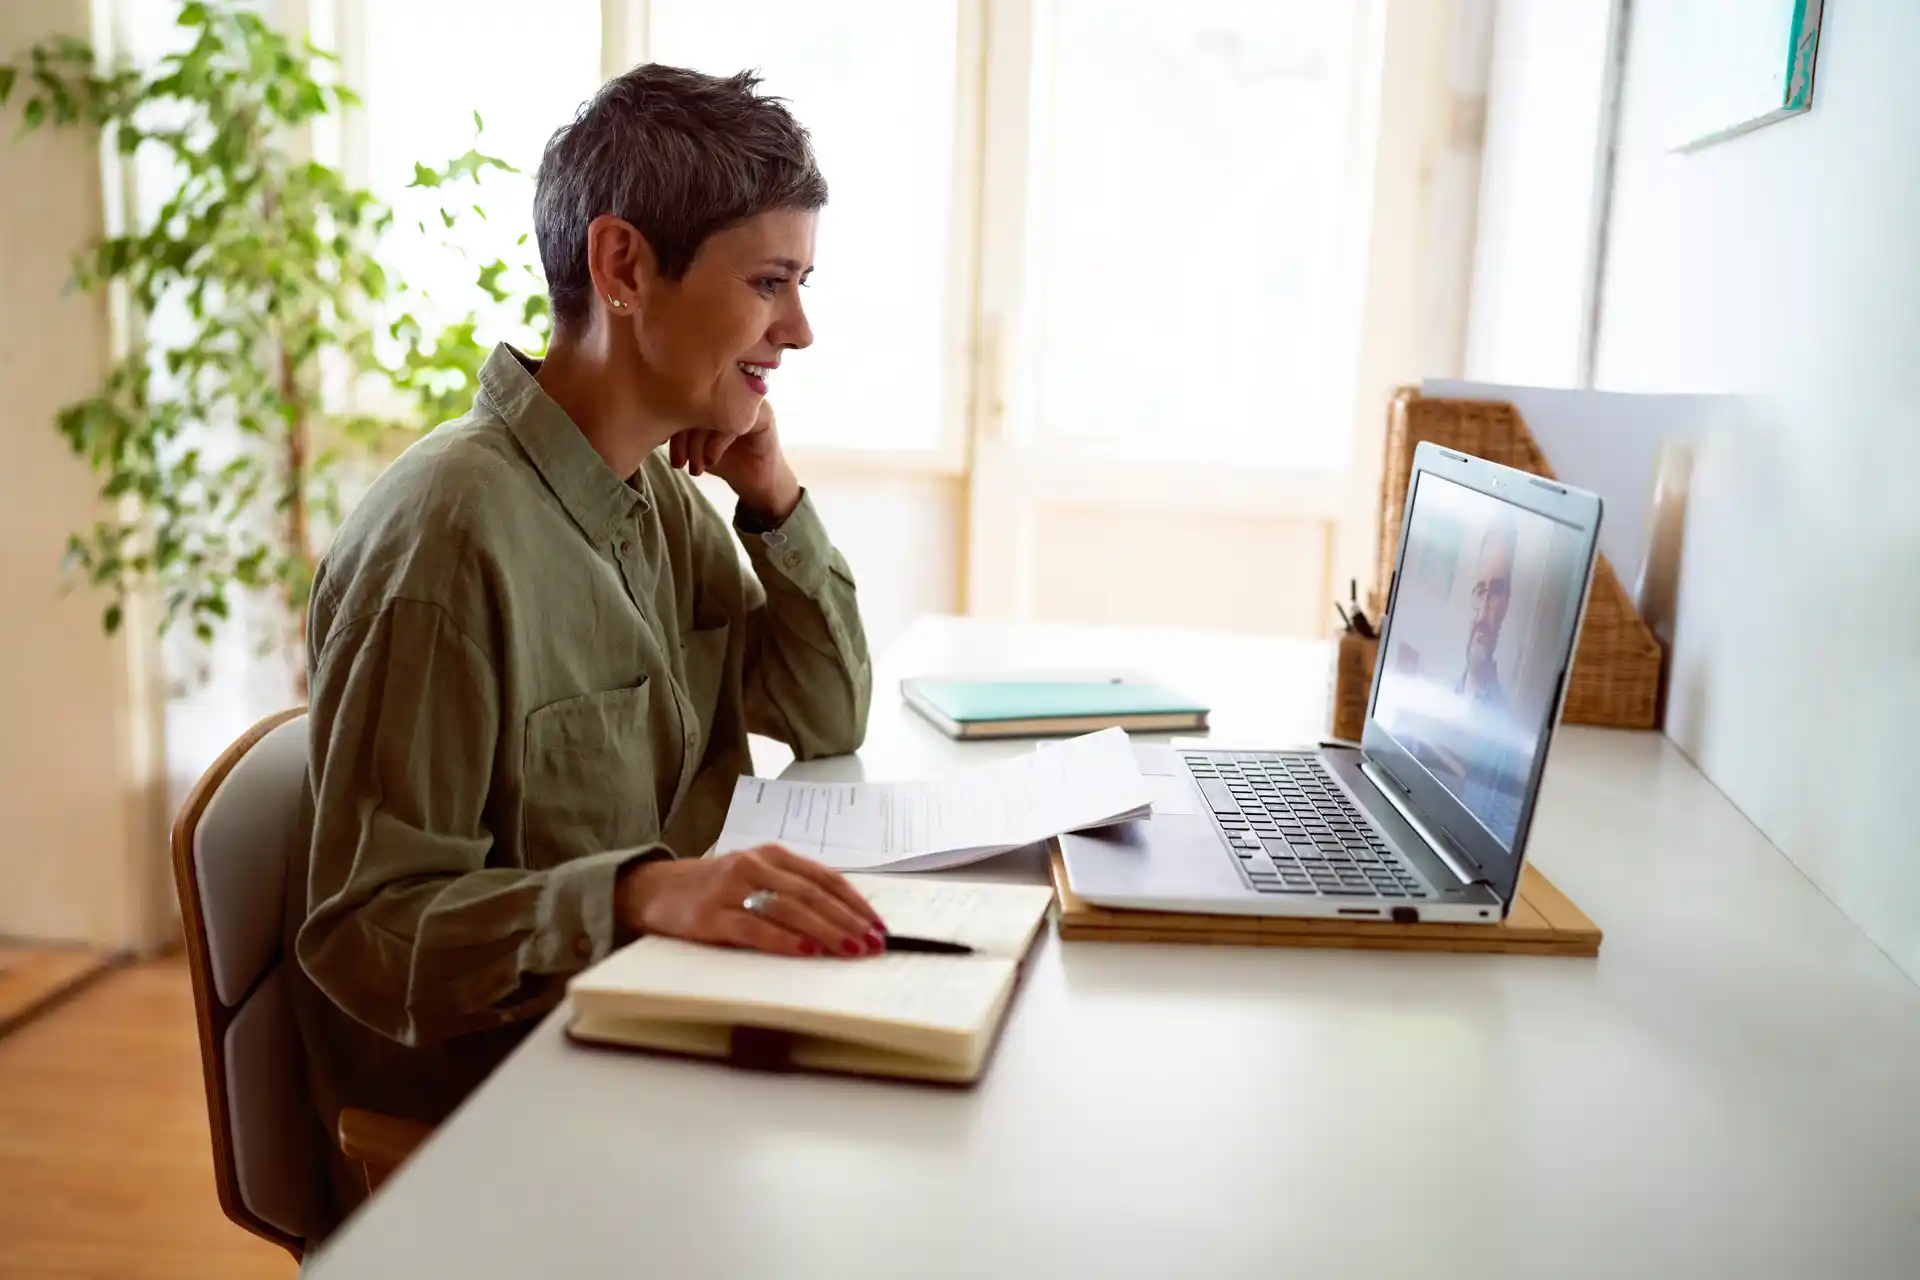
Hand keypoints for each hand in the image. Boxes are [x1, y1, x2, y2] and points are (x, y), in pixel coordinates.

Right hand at [616, 845, 885, 957]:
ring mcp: (731, 888)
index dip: (855, 902)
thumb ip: (791, 890)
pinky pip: (754, 928)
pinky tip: (806, 951)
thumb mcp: (755, 878)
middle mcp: (755, 865)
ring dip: (826, 931)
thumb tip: (843, 920)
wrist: (651, 890)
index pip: (825, 877)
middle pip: (813, 893)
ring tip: (851, 949)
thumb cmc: (713, 889)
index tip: (878, 925)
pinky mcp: (710, 916)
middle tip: (874, 943)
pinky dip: (784, 940)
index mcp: (772, 855)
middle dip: (848, 920)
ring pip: (790, 909)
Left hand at [669, 399, 800, 521]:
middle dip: (684, 435)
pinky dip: (718, 442)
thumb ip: (676, 428)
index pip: (683, 393)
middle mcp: (730, 388)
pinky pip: (737, 420)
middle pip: (698, 399)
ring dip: (699, 442)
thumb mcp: (691, 443)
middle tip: (679, 461)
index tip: (662, 445)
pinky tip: (711, 459)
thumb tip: (651, 421)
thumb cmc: (721, 459)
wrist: (754, 482)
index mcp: (710, 389)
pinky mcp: (763, 415)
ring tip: (694, 466)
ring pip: (716, 410)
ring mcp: (748, 399)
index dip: (670, 419)